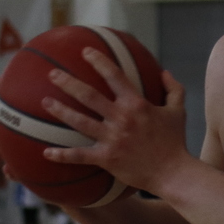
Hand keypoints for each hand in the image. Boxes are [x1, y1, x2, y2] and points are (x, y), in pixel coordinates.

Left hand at [40, 47, 190, 191]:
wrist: (172, 172)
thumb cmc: (175, 141)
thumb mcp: (178, 111)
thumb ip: (174, 89)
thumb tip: (164, 72)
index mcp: (137, 104)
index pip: (115, 76)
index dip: (99, 61)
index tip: (85, 51)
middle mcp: (122, 118)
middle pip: (89, 96)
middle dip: (68, 82)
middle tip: (52, 74)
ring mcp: (112, 138)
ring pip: (80, 121)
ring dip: (60, 111)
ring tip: (45, 101)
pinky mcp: (107, 158)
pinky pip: (80, 156)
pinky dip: (62, 155)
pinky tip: (46, 153)